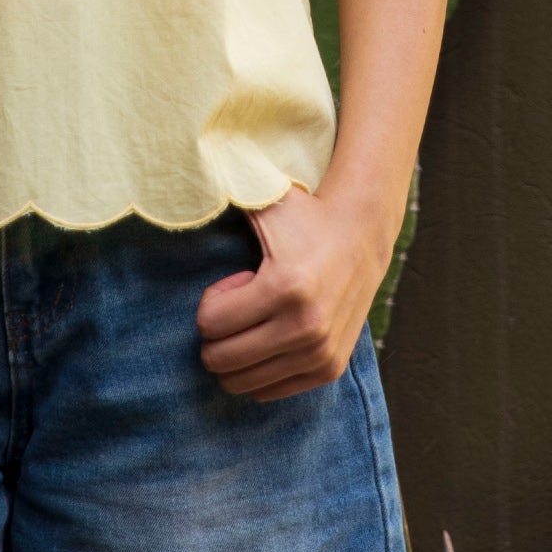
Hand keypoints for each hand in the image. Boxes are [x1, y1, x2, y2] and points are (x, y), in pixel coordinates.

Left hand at [194, 182, 396, 400]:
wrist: (361, 236)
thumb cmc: (303, 217)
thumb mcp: (263, 198)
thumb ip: (225, 180)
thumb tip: (190, 160)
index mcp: (283, 286)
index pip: (210, 323)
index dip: (211, 301)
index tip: (234, 282)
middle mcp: (305, 326)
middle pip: (221, 359)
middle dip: (217, 333)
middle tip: (240, 304)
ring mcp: (320, 352)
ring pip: (242, 382)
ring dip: (238, 351)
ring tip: (258, 319)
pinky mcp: (330, 368)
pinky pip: (269, 392)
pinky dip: (260, 368)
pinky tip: (275, 335)